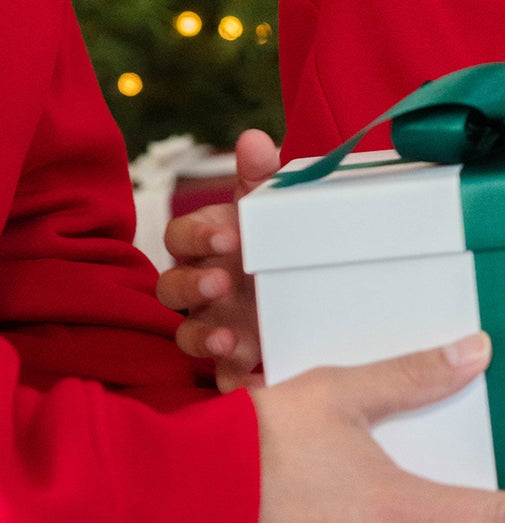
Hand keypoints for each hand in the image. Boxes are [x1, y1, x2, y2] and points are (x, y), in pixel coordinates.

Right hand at [157, 127, 278, 388]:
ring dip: (201, 338)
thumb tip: (253, 138)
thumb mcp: (271, 211)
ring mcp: (213, 324)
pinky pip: (221, 378)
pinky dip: (232, 382)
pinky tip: (252, 384)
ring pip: (186, 335)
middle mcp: (202, 285)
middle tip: (223, 283)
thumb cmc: (277, 242)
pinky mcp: (234, 361)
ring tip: (228, 341)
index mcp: (207, 244)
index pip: (182, 236)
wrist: (315, 292)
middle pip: (172, 288)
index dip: (198, 236)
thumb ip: (261, 177)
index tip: (229, 237)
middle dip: (193, 286)